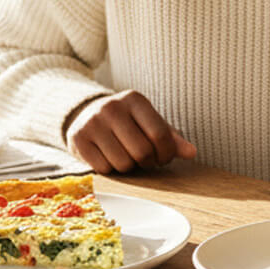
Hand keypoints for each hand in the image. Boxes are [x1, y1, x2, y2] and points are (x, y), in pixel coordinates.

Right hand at [64, 90, 196, 173]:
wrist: (85, 115)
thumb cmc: (126, 122)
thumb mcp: (149, 123)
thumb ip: (171, 138)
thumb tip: (191, 152)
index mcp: (134, 99)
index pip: (160, 135)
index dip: (166, 154)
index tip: (163, 157)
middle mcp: (112, 107)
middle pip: (142, 152)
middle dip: (148, 163)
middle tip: (145, 160)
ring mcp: (92, 122)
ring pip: (123, 163)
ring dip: (129, 167)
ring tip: (126, 156)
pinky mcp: (78, 138)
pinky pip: (103, 168)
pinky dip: (110, 169)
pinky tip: (108, 157)